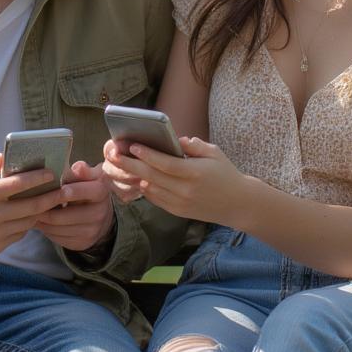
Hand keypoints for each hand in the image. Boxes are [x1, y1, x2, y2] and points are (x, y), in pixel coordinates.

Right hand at [0, 153, 64, 253]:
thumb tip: (11, 155)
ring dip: (41, 212)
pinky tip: (30, 215)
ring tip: (51, 202)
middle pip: (30, 207)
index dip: (37, 179)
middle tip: (63, 190)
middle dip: (51, 198)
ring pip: (28, 223)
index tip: (52, 173)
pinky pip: (19, 234)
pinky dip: (27, 224)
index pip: (17, 185)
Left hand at [36, 162, 115, 250]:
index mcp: (101, 192)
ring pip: (57, 227)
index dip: (64, 191)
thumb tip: (77, 167)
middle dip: (44, 208)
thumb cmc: (88, 187)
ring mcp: (91, 231)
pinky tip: (40, 220)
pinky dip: (45, 229)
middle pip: (63, 215)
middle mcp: (99, 213)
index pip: (81, 192)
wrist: (100, 214)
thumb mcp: (89, 175)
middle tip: (29, 202)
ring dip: (41, 219)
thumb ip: (82, 170)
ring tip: (30, 210)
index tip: (49, 188)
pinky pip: (57, 238)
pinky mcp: (82, 243)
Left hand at [104, 135, 247, 222]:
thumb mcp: (214, 153)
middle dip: (130, 164)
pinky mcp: (178, 211)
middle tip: (113, 154)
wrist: (238, 204)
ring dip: (136, 175)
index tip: (132, 145)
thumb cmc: (226, 174)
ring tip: (122, 163)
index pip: (165, 164)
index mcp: (194, 173)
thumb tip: (174, 140)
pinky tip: (141, 176)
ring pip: (150, 188)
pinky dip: (146, 187)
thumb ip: (193, 145)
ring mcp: (180, 203)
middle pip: (151, 176)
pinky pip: (155, 198)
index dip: (147, 155)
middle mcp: (185, 190)